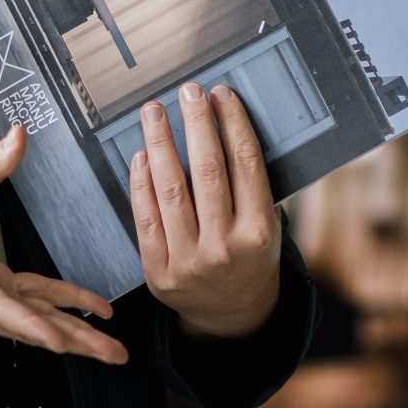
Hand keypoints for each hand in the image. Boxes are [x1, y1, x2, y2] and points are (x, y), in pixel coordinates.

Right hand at [0, 125, 128, 364]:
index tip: (63, 343)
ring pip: (32, 319)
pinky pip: (27, 302)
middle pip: (29, 325)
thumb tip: (19, 138)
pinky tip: (86, 311)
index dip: (33, 326)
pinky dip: (57, 306)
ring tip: (110, 346)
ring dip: (72, 332)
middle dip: (74, 341)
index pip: (0, 307)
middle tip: (115, 355)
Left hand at [129, 83, 282, 339]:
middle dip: (197, 125)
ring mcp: (189, 262)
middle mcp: (225, 248)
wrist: (232, 316)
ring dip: (160, 145)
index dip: (233, 124)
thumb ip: (252, 187)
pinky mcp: (158, 272)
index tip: (222, 94)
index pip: (246, 165)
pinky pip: (146, 219)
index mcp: (259, 233)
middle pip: (208, 172)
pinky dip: (141, 184)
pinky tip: (140, 156)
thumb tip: (229, 124)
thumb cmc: (251, 258)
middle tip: (188, 91)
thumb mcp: (267, 227)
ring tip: (155, 113)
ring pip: (171, 191)